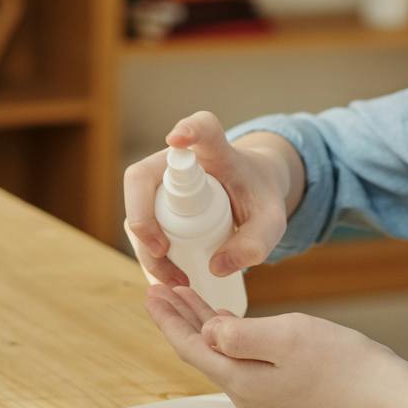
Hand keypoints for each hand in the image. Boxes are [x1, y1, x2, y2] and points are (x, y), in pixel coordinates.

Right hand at [123, 110, 293, 285]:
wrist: (250, 191)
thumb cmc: (258, 196)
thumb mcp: (272, 221)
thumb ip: (257, 242)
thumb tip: (216, 266)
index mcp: (217, 150)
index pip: (202, 128)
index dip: (189, 129)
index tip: (177, 138)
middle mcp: (179, 159)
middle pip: (144, 177)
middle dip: (144, 217)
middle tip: (162, 252)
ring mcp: (161, 180)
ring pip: (136, 207)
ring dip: (145, 246)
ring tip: (176, 279)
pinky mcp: (153, 201)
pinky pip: (138, 224)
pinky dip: (147, 253)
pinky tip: (165, 278)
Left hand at [143, 281, 407, 407]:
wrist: (383, 396)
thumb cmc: (341, 364)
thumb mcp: (285, 337)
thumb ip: (239, 335)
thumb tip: (208, 332)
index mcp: (240, 379)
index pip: (190, 347)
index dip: (167, 318)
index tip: (151, 291)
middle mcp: (246, 390)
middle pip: (200, 350)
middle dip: (178, 318)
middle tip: (158, 287)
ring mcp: (265, 390)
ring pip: (219, 351)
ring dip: (200, 322)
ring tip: (184, 295)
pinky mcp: (283, 385)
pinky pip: (241, 354)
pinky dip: (226, 331)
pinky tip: (226, 318)